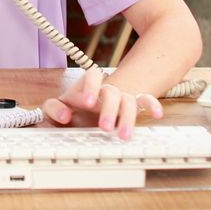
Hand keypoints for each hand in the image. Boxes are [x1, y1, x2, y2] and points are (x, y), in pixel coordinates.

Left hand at [42, 68, 163, 138]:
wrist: (84, 112)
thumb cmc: (70, 109)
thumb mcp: (55, 109)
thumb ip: (53, 108)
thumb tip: (64, 115)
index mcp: (87, 85)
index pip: (92, 76)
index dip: (90, 87)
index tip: (87, 103)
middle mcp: (106, 89)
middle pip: (112, 92)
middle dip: (109, 109)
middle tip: (104, 127)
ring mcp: (121, 97)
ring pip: (129, 100)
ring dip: (128, 117)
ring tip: (123, 135)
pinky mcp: (132, 107)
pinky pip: (145, 101)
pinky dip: (152, 105)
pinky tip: (157, 114)